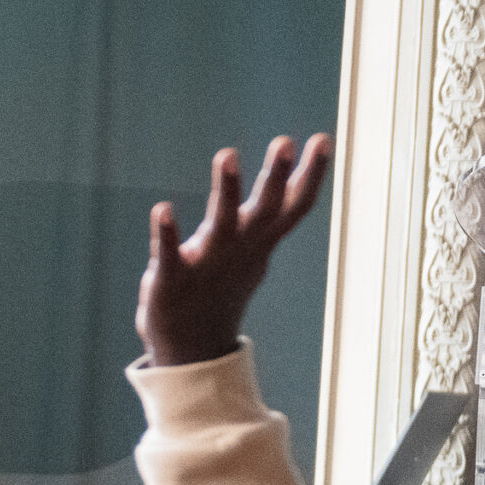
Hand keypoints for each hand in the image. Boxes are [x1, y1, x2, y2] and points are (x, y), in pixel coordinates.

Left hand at [136, 133, 329, 367]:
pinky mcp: (172, 279)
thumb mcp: (254, 248)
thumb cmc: (222, 287)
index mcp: (260, 242)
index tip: (322, 140)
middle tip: (286, 142)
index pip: (293, 205)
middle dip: (276, 177)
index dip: (310, 175)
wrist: (193, 345)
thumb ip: (271, 215)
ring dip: (228, 191)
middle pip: (266, 210)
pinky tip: (163, 209)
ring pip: (222, 224)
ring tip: (228, 154)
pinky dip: (167, 233)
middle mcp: (240, 250)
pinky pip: (170, 254)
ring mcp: (208, 264)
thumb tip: (301, 182)